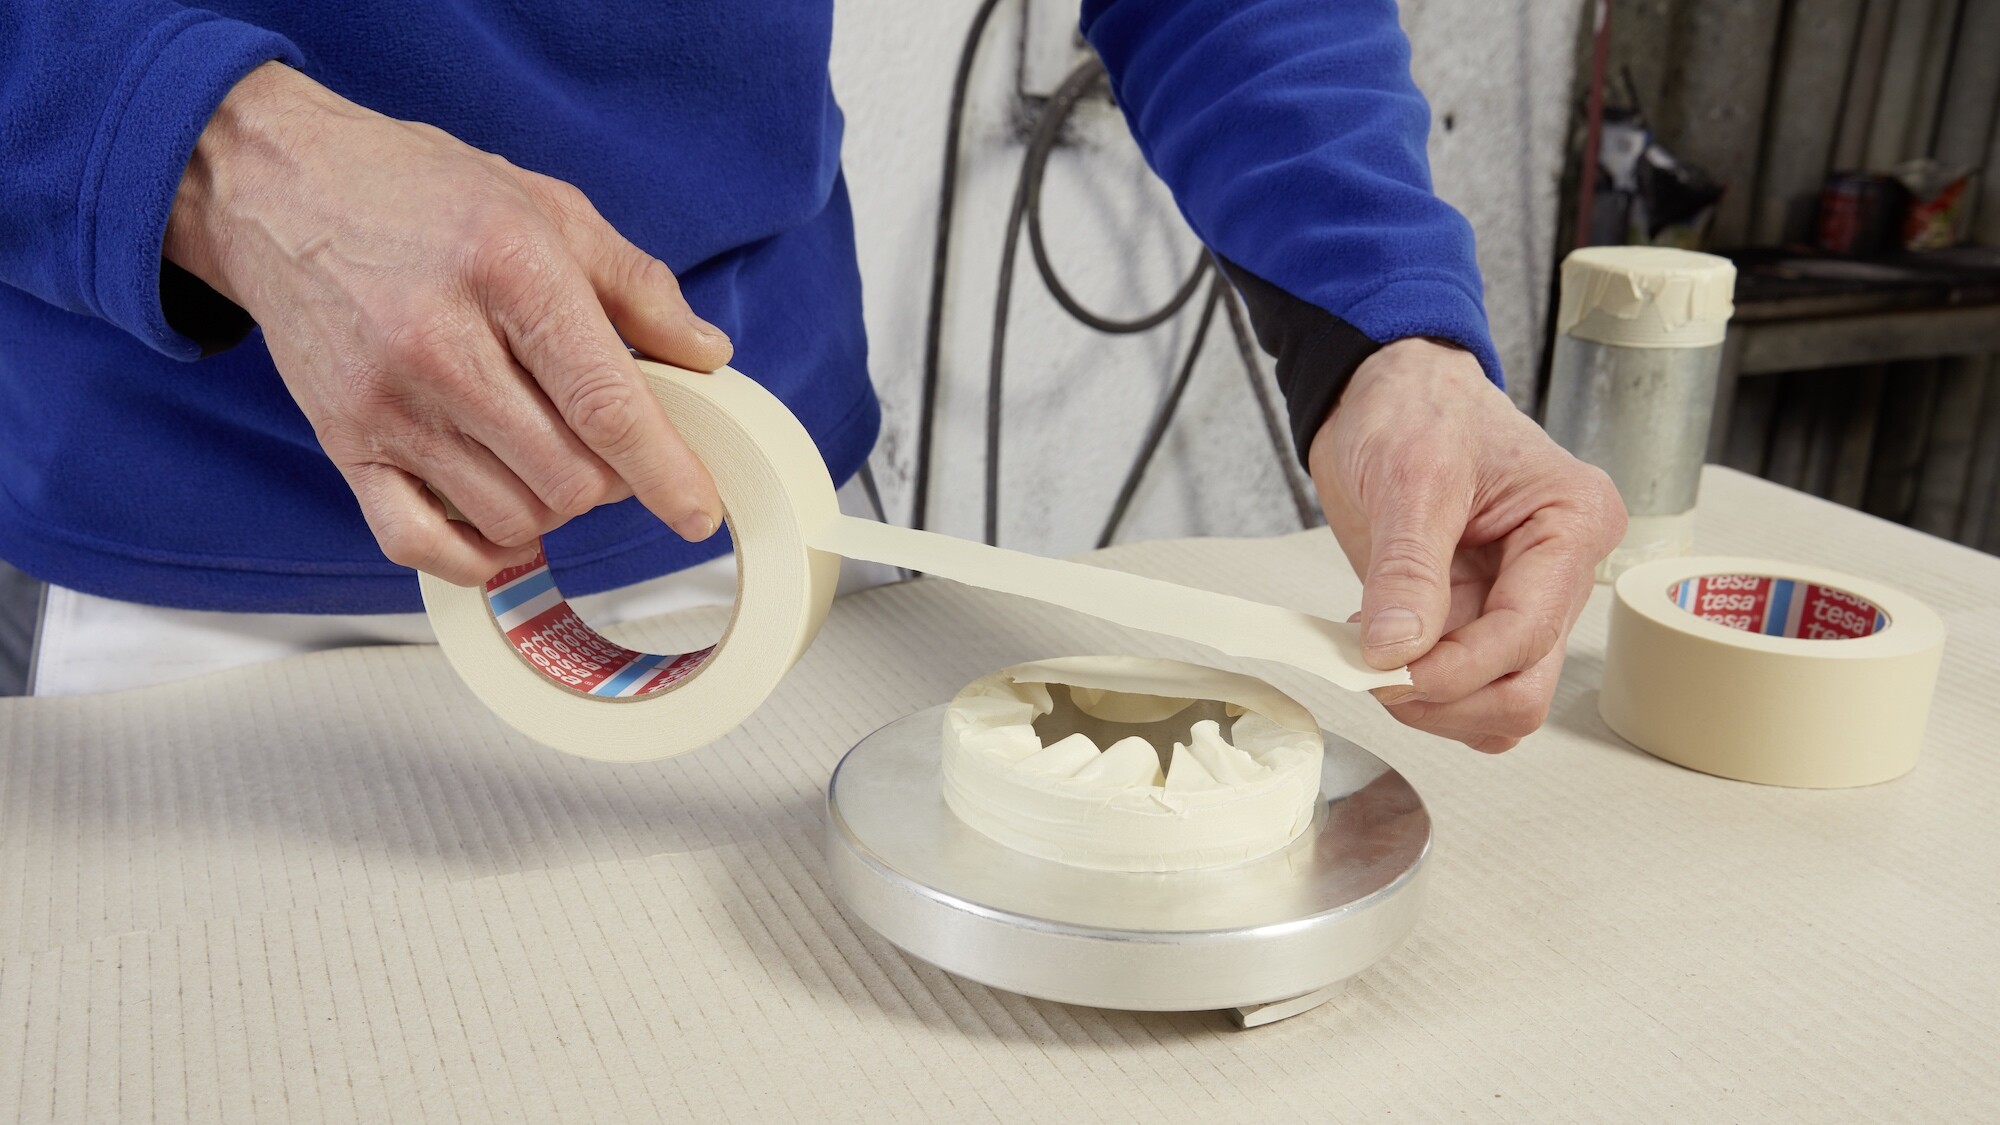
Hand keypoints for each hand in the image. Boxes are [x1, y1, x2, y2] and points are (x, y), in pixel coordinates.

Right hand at [164, 63, 730, 584]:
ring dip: (552, 507)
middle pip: (567, 477)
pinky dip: (476, 554)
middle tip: (606, 443)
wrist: (280, 186)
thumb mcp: (550, 207)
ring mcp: (386, 403)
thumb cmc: (424, 194)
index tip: (699, 511)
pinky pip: (419, 545)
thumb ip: (639, 287)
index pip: (605, 404)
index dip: (665, 470)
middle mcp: (441, 345)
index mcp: (510, 273)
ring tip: (549, 455)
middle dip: (611, 479)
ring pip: (510, 517)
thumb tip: (707, 356)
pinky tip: (500, 516)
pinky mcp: (343, 442)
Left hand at [1311, 338, 1625, 751]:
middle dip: (1449, 697)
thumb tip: (1397, 652)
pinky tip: (1383, 649)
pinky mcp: (1478, 619)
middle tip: (1375, 674)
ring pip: (1498, 703)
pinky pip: (1467, 689)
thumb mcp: (1409, 476)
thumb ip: (1407, 570)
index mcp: (1573, 524)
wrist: (1385, 388)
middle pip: (1524, 687)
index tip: (1389, 673)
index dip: (1458, 671)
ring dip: (1434, 703)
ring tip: (1371, 655)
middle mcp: (1559, 573)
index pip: (1527, 634)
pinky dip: (1423, 692)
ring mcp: (1519, 602)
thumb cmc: (1416, 406)